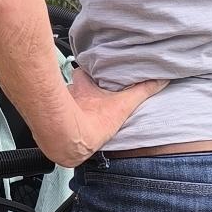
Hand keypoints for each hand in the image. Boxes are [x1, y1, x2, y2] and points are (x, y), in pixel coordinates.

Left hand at [37, 66, 165, 166]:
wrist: (68, 140)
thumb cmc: (91, 123)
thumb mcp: (122, 106)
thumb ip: (141, 91)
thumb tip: (160, 80)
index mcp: (84, 87)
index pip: (82, 70)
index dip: (87, 70)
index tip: (94, 71)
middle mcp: (69, 94)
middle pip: (70, 85)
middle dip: (77, 88)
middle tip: (88, 93)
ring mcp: (58, 108)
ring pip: (61, 101)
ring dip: (68, 104)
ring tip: (78, 110)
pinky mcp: (50, 124)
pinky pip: (54, 118)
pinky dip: (59, 120)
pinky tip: (67, 126)